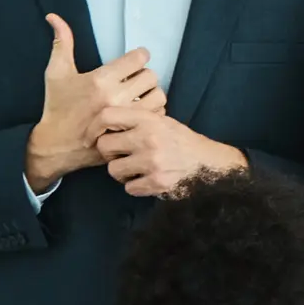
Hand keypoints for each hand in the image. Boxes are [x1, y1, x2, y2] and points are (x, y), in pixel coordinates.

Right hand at [24, 14, 165, 188]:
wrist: (57, 144)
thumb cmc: (57, 106)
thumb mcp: (56, 73)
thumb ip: (62, 43)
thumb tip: (54, 17)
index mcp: (100, 79)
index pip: (138, 58)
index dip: (139, 56)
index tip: (134, 60)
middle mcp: (116, 97)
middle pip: (151, 76)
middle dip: (145, 74)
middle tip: (135, 78)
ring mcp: (127, 116)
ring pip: (159, 95)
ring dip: (152, 92)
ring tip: (140, 93)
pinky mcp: (133, 130)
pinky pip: (158, 115)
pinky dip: (153, 110)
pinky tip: (140, 109)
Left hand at [94, 108, 246, 197]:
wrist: (212, 164)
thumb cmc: (183, 142)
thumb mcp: (163, 121)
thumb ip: (137, 120)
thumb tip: (105, 123)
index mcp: (149, 119)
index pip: (107, 116)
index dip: (93, 128)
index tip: (91, 139)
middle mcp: (148, 138)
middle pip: (105, 146)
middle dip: (109, 154)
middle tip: (121, 157)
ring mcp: (152, 161)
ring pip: (113, 170)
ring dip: (121, 173)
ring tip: (135, 171)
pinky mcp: (157, 182)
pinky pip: (129, 188)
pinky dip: (136, 187)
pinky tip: (147, 181)